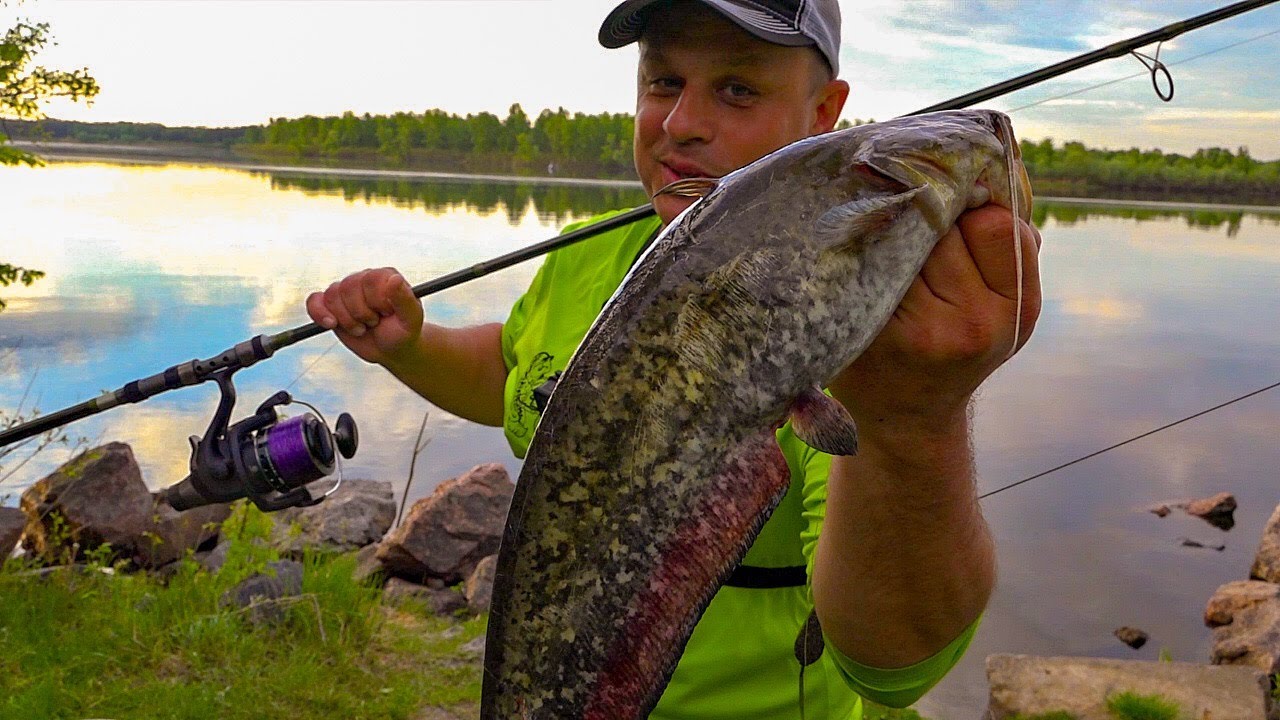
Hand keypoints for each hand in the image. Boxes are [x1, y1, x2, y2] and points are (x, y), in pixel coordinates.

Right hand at [305, 267, 423, 365]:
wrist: (391, 349)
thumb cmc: (404, 332)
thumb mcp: (410, 318)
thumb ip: (404, 299)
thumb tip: (395, 279)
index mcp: (385, 276)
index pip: (369, 279)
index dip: (375, 301)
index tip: (386, 314)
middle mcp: (364, 279)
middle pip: (348, 287)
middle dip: (360, 313)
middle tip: (374, 323)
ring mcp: (346, 292)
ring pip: (332, 295)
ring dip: (346, 319)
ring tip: (362, 328)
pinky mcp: (331, 305)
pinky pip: (314, 301)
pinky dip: (319, 313)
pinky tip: (331, 324)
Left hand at [829, 204, 1041, 440]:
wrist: (905, 414)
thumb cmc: (953, 339)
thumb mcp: (1002, 298)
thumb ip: (1006, 240)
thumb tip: (999, 156)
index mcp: (1017, 308)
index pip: (996, 223)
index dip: (972, 208)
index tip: (955, 214)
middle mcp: (973, 325)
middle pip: (943, 226)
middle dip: (927, 217)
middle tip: (913, 232)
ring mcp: (919, 331)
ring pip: (902, 238)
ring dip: (890, 229)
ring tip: (886, 251)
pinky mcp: (871, 333)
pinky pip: (867, 262)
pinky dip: (861, 252)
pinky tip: (861, 265)